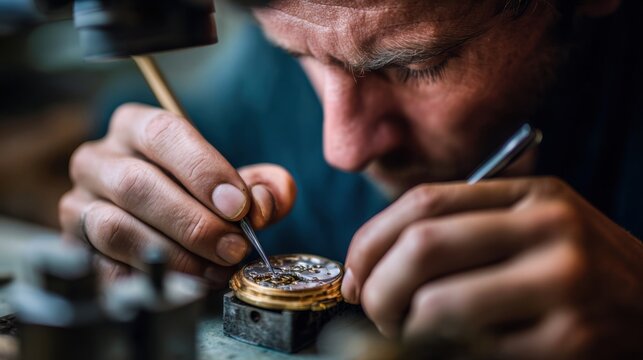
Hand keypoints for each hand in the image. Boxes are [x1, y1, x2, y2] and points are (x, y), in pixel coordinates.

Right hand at [59, 104, 295, 284]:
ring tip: (214, 269)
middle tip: (234, 248)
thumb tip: (267, 201)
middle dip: (194, 223)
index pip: (163, 133)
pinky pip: (105, 268)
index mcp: (135, 127)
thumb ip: (263, 188)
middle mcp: (97, 159)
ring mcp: (79, 204)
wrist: (163, 227)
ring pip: (115, 228)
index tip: (239, 206)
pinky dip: (151, 280)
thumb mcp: (235, 185)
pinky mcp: (76, 248)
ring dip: (173, 255)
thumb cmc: (199, 199)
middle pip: (136, 184)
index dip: (204, 170)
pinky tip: (187, 284)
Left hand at [342, 177, 642, 357]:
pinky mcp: (569, 340)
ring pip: (438, 303)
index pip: (423, 203)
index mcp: (531, 194)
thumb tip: (369, 265)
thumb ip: (461, 232)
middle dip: (378, 286)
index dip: (370, 240)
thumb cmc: (577, 273)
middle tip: (372, 308)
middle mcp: (549, 228)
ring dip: (405, 326)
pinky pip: (472, 350)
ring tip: (410, 331)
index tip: (353, 273)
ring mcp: (563, 283)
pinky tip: (451, 349)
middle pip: (423, 246)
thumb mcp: (530, 230)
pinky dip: (442, 352)